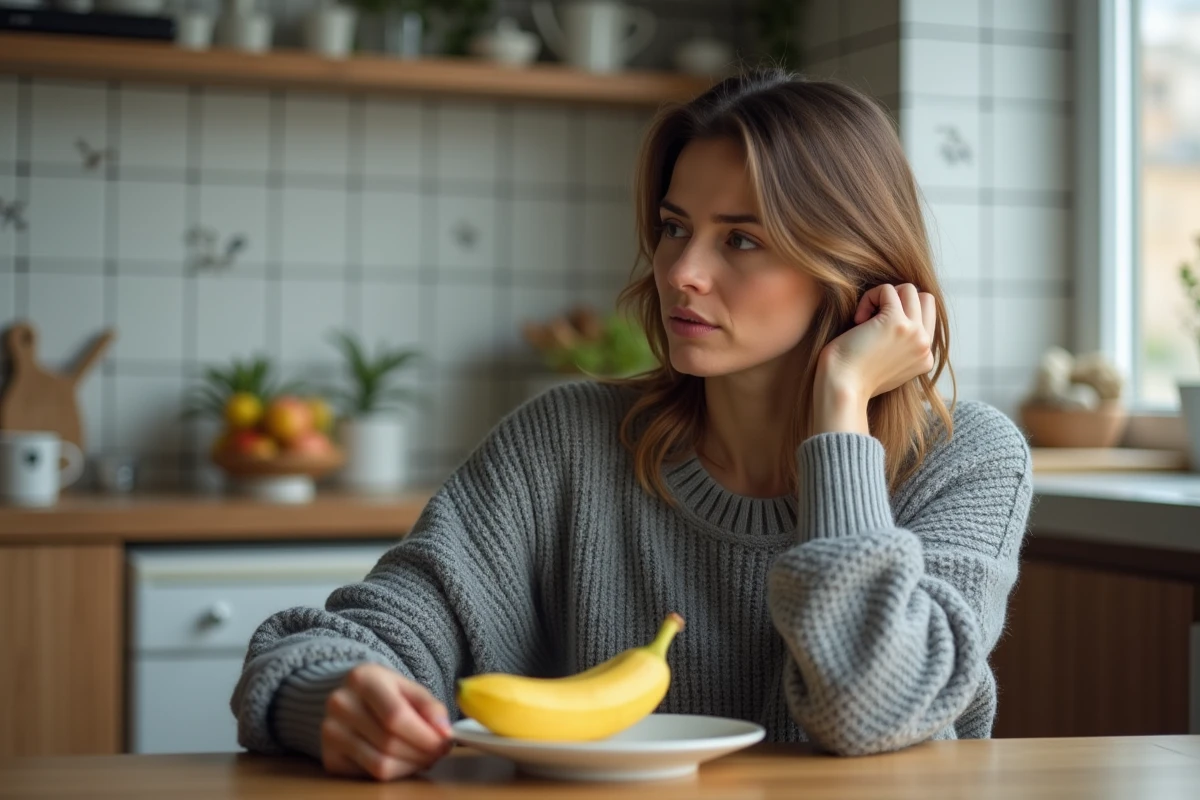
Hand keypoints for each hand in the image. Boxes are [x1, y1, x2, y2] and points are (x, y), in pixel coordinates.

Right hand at [321, 663, 453, 780]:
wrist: (348, 696)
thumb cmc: (384, 692)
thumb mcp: (408, 687)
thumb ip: (430, 707)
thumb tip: (444, 733)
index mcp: (362, 678)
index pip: (396, 716)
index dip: (425, 735)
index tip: (445, 742)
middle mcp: (340, 704)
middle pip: (390, 743)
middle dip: (423, 753)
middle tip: (439, 751)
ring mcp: (330, 732)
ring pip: (381, 765)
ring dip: (411, 766)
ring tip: (424, 757)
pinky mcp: (330, 757)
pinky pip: (371, 775)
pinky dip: (395, 773)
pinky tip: (402, 760)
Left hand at [813, 284, 935, 433]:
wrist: (842, 390)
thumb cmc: (852, 377)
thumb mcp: (886, 364)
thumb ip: (900, 346)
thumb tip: (896, 317)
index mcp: (925, 357)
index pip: (927, 316)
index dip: (902, 313)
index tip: (877, 331)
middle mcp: (925, 345)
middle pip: (924, 299)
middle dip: (897, 300)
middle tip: (873, 319)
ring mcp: (914, 333)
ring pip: (909, 289)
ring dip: (882, 297)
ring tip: (864, 319)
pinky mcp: (896, 322)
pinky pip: (887, 289)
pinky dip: (869, 297)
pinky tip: (857, 320)